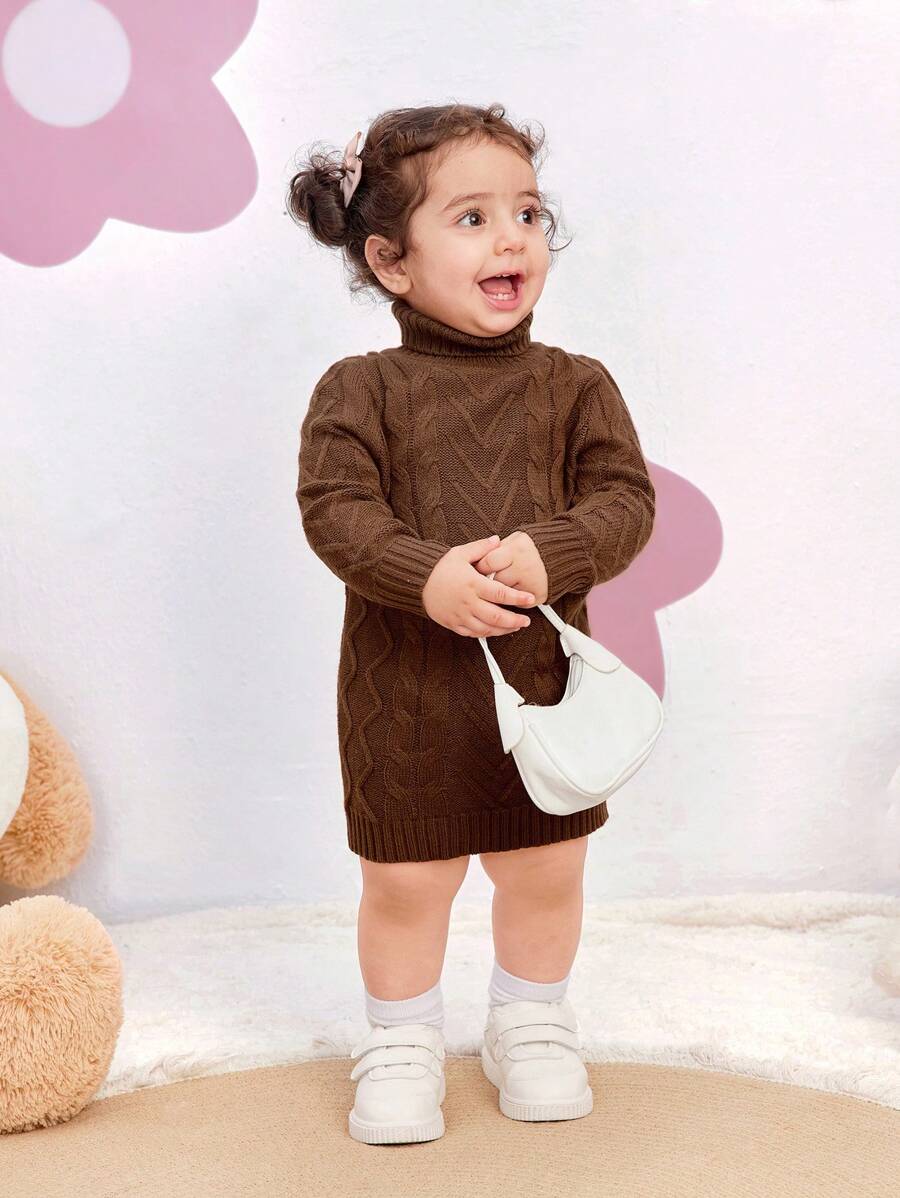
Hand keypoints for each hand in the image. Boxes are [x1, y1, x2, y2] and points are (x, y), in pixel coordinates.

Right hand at [423, 534, 537, 635]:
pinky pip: (472, 633)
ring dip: (503, 630)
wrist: (417, 582)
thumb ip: (481, 548)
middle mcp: (468, 601)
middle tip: (526, 620)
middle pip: (496, 616)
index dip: (517, 598)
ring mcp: (460, 614)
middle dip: (514, 620)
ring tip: (514, 627)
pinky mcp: (453, 623)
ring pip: (486, 629)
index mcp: (472, 584)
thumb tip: (497, 540)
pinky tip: (494, 631)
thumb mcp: (460, 553)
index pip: (500, 593)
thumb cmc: (439, 568)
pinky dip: (486, 634)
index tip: (529, 599)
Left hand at [472, 530, 548, 604]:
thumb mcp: (515, 539)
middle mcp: (524, 567)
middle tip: (490, 580)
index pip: (488, 563)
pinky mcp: (536, 597)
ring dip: (500, 594)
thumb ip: (496, 548)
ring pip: (504, 596)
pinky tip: (515, 593)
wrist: (562, 556)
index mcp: (516, 550)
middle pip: (495, 582)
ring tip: (505, 586)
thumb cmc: (534, 547)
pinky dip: (513, 601)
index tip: (478, 570)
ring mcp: (531, 584)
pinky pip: (516, 604)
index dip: (480, 567)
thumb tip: (476, 559)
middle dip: (489, 583)